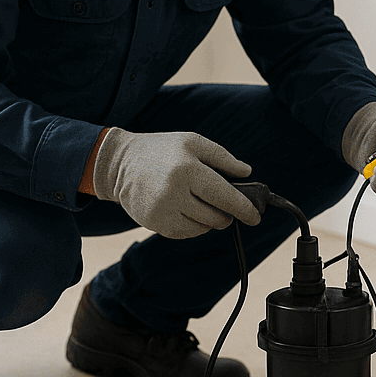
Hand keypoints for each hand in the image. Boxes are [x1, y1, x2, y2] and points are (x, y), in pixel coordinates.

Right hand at [92, 129, 264, 238]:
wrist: (120, 164)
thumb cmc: (162, 150)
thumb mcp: (193, 142)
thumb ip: (223, 158)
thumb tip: (246, 173)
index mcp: (188, 169)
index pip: (226, 196)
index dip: (244, 209)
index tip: (255, 217)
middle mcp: (175, 192)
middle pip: (216, 217)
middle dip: (226, 214)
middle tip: (222, 204)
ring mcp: (163, 211)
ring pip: (203, 228)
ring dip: (209, 220)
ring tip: (200, 203)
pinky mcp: (155, 224)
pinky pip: (186, 234)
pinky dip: (193, 226)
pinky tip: (186, 210)